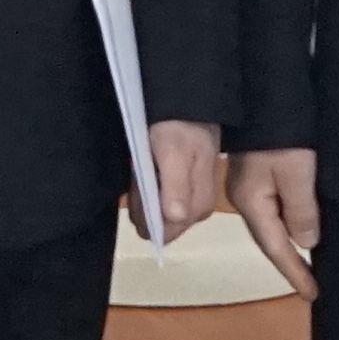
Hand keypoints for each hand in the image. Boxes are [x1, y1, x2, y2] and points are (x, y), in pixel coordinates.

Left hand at [141, 120, 223, 244]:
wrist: (188, 107)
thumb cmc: (179, 128)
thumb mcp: (174, 153)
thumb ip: (175, 186)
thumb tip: (176, 218)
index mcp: (199, 207)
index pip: (166, 232)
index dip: (146, 214)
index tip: (139, 188)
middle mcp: (199, 211)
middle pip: (161, 225)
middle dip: (145, 205)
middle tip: (142, 174)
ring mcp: (192, 204)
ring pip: (158, 216)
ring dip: (145, 197)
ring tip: (145, 170)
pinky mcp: (185, 194)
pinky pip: (160, 204)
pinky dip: (148, 191)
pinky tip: (148, 173)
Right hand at [236, 147, 321, 296]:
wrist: (262, 95)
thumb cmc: (281, 135)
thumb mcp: (297, 173)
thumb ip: (301, 211)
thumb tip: (306, 244)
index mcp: (252, 203)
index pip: (275, 247)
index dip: (295, 272)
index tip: (312, 295)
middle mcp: (245, 198)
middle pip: (270, 238)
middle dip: (290, 262)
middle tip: (312, 284)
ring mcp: (248, 185)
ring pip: (273, 222)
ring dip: (289, 242)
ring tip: (310, 261)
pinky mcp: (256, 172)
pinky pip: (276, 206)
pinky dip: (290, 221)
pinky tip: (301, 225)